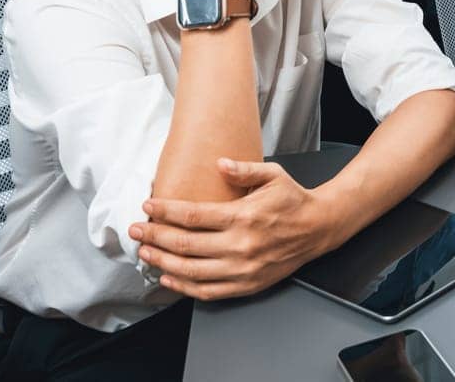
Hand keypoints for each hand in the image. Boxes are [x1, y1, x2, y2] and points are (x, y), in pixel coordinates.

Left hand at [129, 159, 342, 299]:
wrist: (318, 228)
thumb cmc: (293, 200)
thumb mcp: (273, 175)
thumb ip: (244, 169)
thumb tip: (219, 163)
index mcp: (244, 216)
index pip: (193, 216)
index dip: (165, 212)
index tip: (148, 206)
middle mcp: (241, 245)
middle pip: (186, 244)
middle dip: (154, 236)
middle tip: (136, 230)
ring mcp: (243, 269)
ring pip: (191, 270)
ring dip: (163, 261)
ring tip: (145, 252)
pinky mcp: (246, 285)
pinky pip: (207, 291)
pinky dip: (183, 286)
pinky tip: (168, 276)